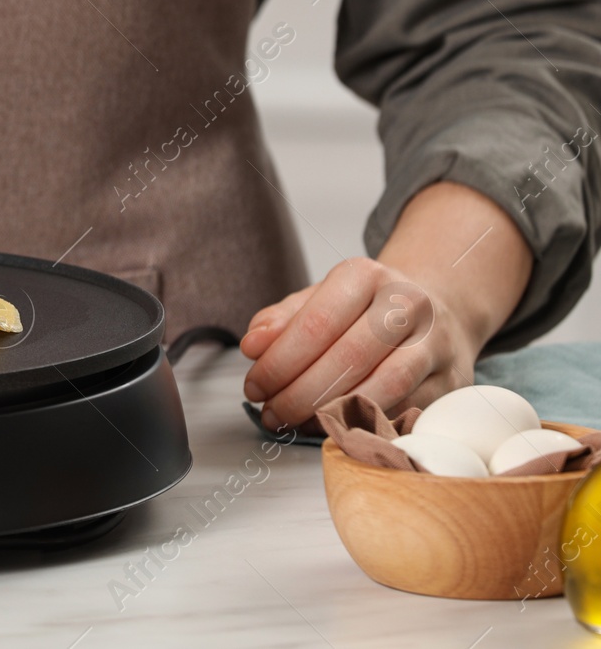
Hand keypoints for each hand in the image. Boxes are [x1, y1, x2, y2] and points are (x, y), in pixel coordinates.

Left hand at [239, 181, 530, 429]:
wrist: (439, 313)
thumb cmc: (364, 311)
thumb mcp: (319, 300)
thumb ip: (281, 320)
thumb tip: (253, 346)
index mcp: (366, 276)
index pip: (316, 323)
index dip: (279, 362)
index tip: (254, 386)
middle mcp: (407, 303)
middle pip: (348, 358)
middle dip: (300, 394)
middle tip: (271, 414)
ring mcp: (436, 343)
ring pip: (384, 387)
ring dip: (333, 414)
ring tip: (296, 424)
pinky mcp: (452, 382)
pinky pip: (407, 411)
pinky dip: (367, 426)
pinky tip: (337, 429)